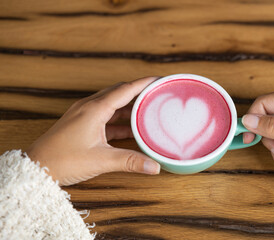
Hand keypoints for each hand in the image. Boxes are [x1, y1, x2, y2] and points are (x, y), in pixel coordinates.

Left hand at [27, 77, 160, 185]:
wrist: (36, 167)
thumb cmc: (62, 160)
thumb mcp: (101, 160)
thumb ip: (130, 161)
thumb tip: (154, 166)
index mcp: (95, 109)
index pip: (125, 89)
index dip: (144, 83)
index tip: (159, 79)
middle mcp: (89, 107)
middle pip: (119, 92)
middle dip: (139, 92)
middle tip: (156, 94)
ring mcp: (84, 114)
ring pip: (112, 103)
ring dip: (129, 106)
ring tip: (146, 111)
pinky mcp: (81, 123)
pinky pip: (105, 115)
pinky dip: (119, 119)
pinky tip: (129, 128)